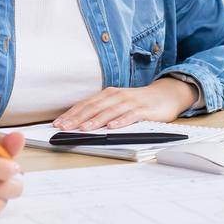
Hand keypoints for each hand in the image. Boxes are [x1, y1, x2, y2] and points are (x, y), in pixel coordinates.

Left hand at [52, 77, 197, 130]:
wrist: (166, 94)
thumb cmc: (138, 102)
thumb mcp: (118, 103)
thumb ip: (102, 110)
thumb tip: (80, 123)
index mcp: (108, 94)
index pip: (86, 104)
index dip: (71, 114)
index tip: (58, 124)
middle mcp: (117, 96)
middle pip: (94, 107)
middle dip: (78, 118)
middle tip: (64, 127)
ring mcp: (131, 102)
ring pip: (110, 111)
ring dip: (96, 120)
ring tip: (84, 129)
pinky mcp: (144, 110)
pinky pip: (131, 116)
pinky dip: (121, 121)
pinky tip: (112, 127)